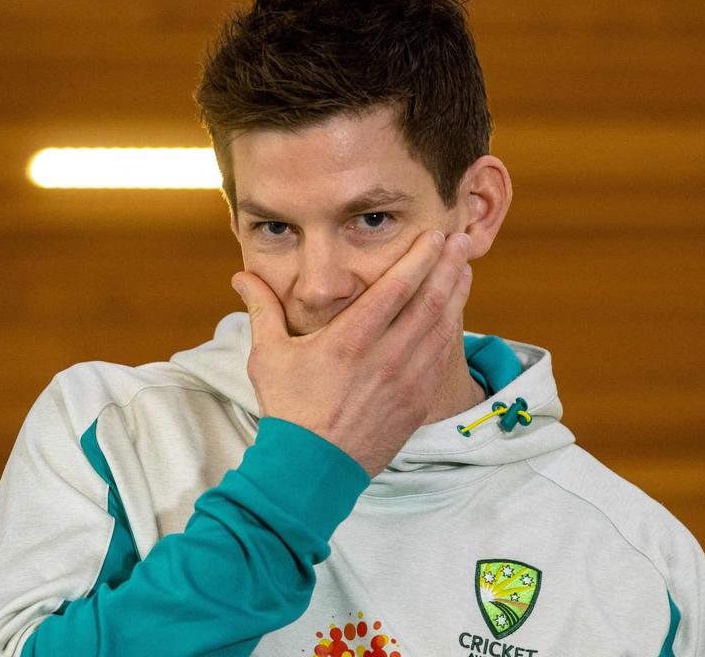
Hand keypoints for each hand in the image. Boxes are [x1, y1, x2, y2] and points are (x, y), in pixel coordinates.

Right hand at [231, 230, 474, 476]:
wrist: (312, 469)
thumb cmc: (289, 411)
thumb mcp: (268, 357)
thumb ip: (262, 310)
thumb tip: (241, 276)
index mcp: (351, 339)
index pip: (396, 286)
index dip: (419, 257)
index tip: (433, 236)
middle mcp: (386, 356)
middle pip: (429, 300)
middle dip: (448, 265)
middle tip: (459, 239)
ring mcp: (406, 380)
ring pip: (442, 327)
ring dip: (457, 293)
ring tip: (464, 267)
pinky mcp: (417, 401)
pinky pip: (441, 357)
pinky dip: (451, 330)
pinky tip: (455, 314)